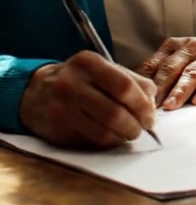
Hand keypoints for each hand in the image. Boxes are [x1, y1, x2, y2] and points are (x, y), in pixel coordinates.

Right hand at [18, 52, 156, 149]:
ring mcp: (62, 108)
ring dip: (124, 136)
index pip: (124, 86)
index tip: (151, 115)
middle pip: (116, 111)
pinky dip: (109, 141)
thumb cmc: (77, 80)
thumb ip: (130, 80)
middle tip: (144, 128)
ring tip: (130, 133)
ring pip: (104, 130)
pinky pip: (92, 140)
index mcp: (89, 63)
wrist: (35, 92)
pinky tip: (113, 137)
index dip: (143, 104)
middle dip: (136, 124)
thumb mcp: (100, 69)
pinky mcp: (58, 129)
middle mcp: (72, 83)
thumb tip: (153, 101)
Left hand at [136, 32, 195, 108]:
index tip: (133, 98)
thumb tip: (133, 91)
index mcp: (174, 46)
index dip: (143, 81)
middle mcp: (190, 48)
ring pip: (192, 73)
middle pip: (171, 68)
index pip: (155, 64)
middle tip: (148, 106)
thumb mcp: (179, 55)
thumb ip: (159, 70)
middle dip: (159, 88)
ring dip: (180, 90)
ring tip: (170, 106)